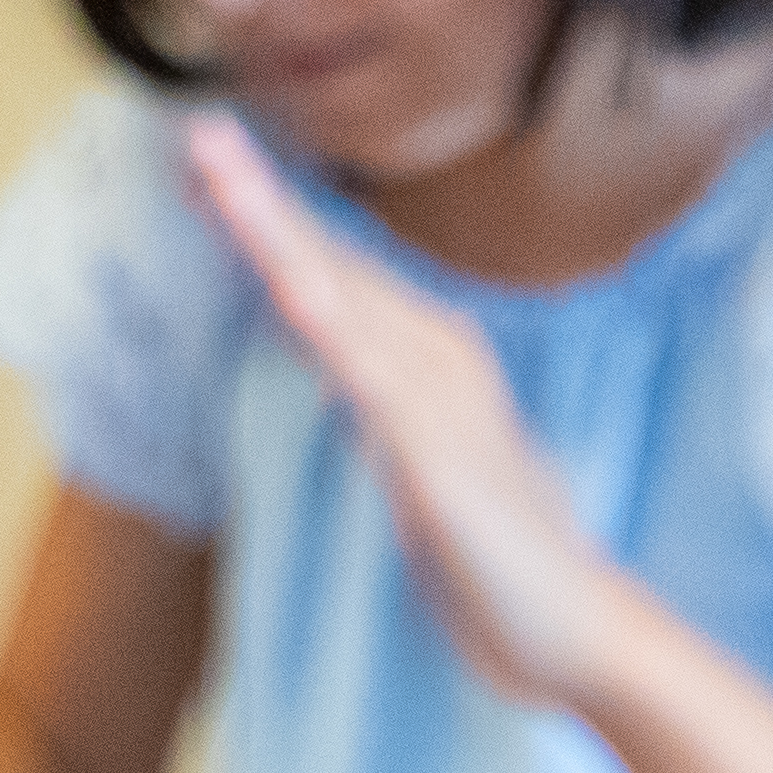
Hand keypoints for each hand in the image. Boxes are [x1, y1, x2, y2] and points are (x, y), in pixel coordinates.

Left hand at [182, 119, 646, 711]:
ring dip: (277, 231)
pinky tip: (287, 283)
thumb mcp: (426, 480)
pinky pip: (372, 379)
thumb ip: (392, 427)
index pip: (339, 283)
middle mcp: (437, 363)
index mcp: (431, 368)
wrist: (577, 638)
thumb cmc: (505, 574)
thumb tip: (353, 394)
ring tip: (216, 166)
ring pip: (341, 297)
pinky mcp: (438, 458)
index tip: (208, 181)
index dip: (273, 230)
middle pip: (333, 266)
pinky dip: (330, 325)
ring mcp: (438, 404)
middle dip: (261, 200)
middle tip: (194, 135)